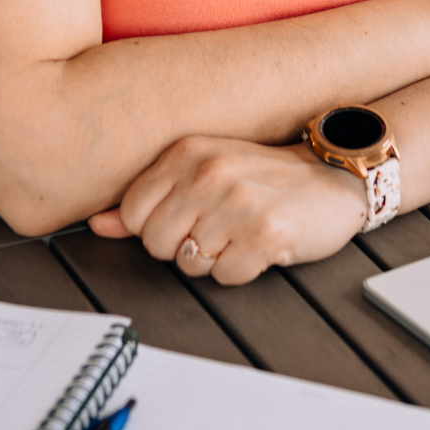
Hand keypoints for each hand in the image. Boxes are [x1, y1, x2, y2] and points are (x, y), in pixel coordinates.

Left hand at [88, 136, 366, 284]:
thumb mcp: (202, 173)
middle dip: (182, 247)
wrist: (331, 178)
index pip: (133, 213)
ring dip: (215, 259)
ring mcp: (238, 202)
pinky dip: (242, 270)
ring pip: (189, 264)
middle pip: (156, 243)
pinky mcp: (265, 233)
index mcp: (186, 152)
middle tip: (217, 228)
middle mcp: (209, 172)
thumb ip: (148, 199)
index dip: (156, 227)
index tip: (186, 217)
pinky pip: (226, 276)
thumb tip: (98, 223)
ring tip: (239, 233)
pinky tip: (259, 245)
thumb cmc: (262, 178)